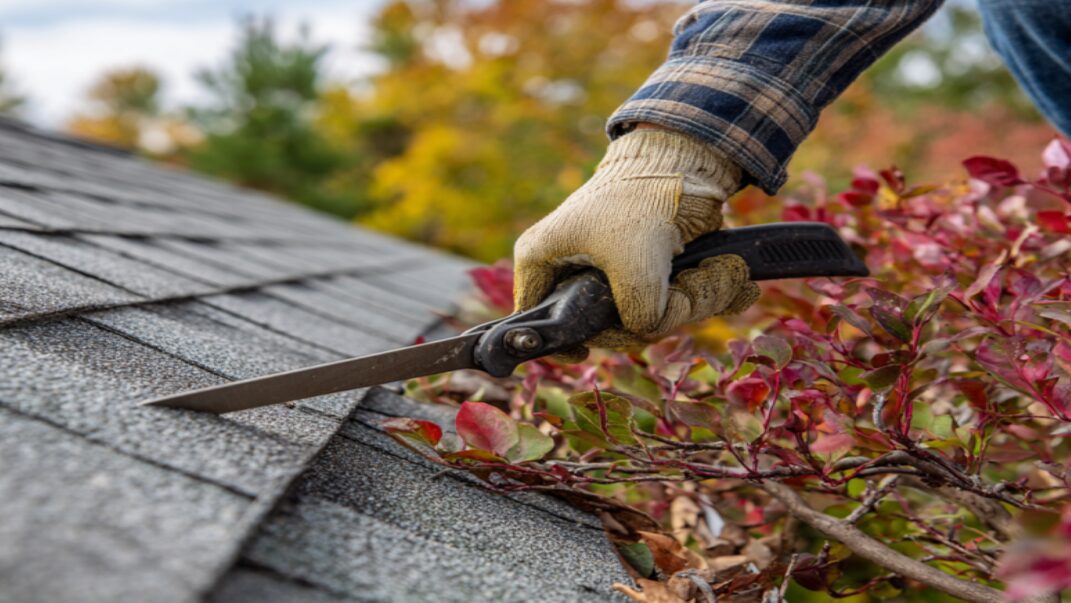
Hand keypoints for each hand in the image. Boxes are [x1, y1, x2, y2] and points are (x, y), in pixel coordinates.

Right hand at [513, 128, 759, 353]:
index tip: (584, 355)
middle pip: (612, 327)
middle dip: (664, 313)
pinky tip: (736, 283)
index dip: (564, 344)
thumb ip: (639, 315)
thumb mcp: (635, 265)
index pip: (538, 320)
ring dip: (700, 300)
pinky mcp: (650, 271)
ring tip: (727, 273)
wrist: (686, 159)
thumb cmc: (640, 200)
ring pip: (652, 318)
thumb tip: (653, 332)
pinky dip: (711, 293)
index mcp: (544, 261)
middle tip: (690, 289)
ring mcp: (614, 273)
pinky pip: (676, 303)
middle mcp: (573, 271)